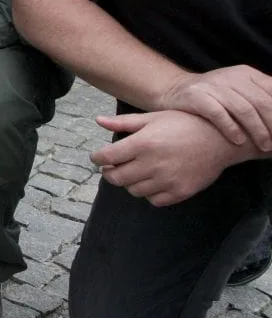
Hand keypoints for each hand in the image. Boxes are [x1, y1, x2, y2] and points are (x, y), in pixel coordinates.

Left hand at [91, 109, 240, 205]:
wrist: (219, 139)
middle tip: (112, 167)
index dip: (97, 159)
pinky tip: (152, 182)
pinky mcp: (180, 192)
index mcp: (142, 143)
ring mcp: (167, 180)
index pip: (107, 157)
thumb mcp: (152, 117)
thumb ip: (123, 123)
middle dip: (109, 173)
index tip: (97, 158)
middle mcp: (152, 164)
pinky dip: (149, 193)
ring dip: (129, 183)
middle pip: (116, 178)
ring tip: (134, 172)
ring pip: (134, 191)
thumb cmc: (183, 124)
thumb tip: (98, 121)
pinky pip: (154, 200)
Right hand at [159, 65, 271, 151]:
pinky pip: (218, 113)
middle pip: (261, 102)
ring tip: (264, 146)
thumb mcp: (240, 90)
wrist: (174, 90)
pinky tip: (238, 141)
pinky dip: (231, 128)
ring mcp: (212, 86)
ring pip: (243, 109)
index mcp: (246, 74)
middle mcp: (231, 77)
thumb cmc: (215, 98)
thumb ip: (261, 99)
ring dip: (257, 130)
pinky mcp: (195, 96)